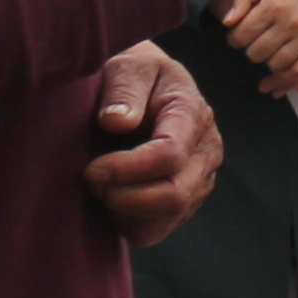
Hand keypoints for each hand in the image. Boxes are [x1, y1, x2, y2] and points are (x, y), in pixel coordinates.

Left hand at [83, 43, 221, 245]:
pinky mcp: (186, 202)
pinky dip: (128, 221)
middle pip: (174, 195)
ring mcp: (200, 181)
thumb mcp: (127, 67)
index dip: (126, 169)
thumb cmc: (134, 77)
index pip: (170, 155)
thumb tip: (117, 122)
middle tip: (91, 179)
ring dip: (124, 209)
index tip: (91, 168)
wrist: (148, 89)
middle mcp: (206, 152)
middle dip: (124, 196)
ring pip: (165, 218)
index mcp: (193, 115)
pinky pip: (156, 230)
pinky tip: (112, 195)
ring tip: (100, 184)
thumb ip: (123, 89)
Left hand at [217, 0, 297, 98]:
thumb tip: (227, 23)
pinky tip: (276, 85)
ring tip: (267, 55)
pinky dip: (287, 82)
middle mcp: (291, 22)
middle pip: (257, 53)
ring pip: (277, 65)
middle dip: (250, 51)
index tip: (238, 36)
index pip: (242, 35)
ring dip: (267, 64)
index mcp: (273, 4)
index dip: (235, 39)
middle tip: (253, 44)